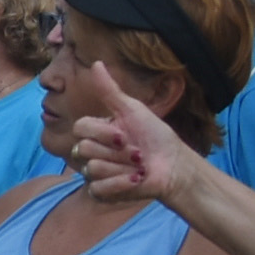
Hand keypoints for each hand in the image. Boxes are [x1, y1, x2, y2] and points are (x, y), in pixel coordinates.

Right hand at [70, 66, 199, 202]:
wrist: (174, 165)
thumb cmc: (156, 136)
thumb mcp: (133, 110)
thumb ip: (110, 90)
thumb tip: (96, 62)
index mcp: (97, 131)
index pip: (80, 127)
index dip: (102, 133)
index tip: (124, 135)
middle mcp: (92, 151)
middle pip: (84, 149)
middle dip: (117, 152)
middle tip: (137, 153)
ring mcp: (95, 173)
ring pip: (92, 168)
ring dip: (122, 167)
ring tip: (139, 167)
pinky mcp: (102, 192)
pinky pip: (98, 188)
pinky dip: (121, 183)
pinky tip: (136, 180)